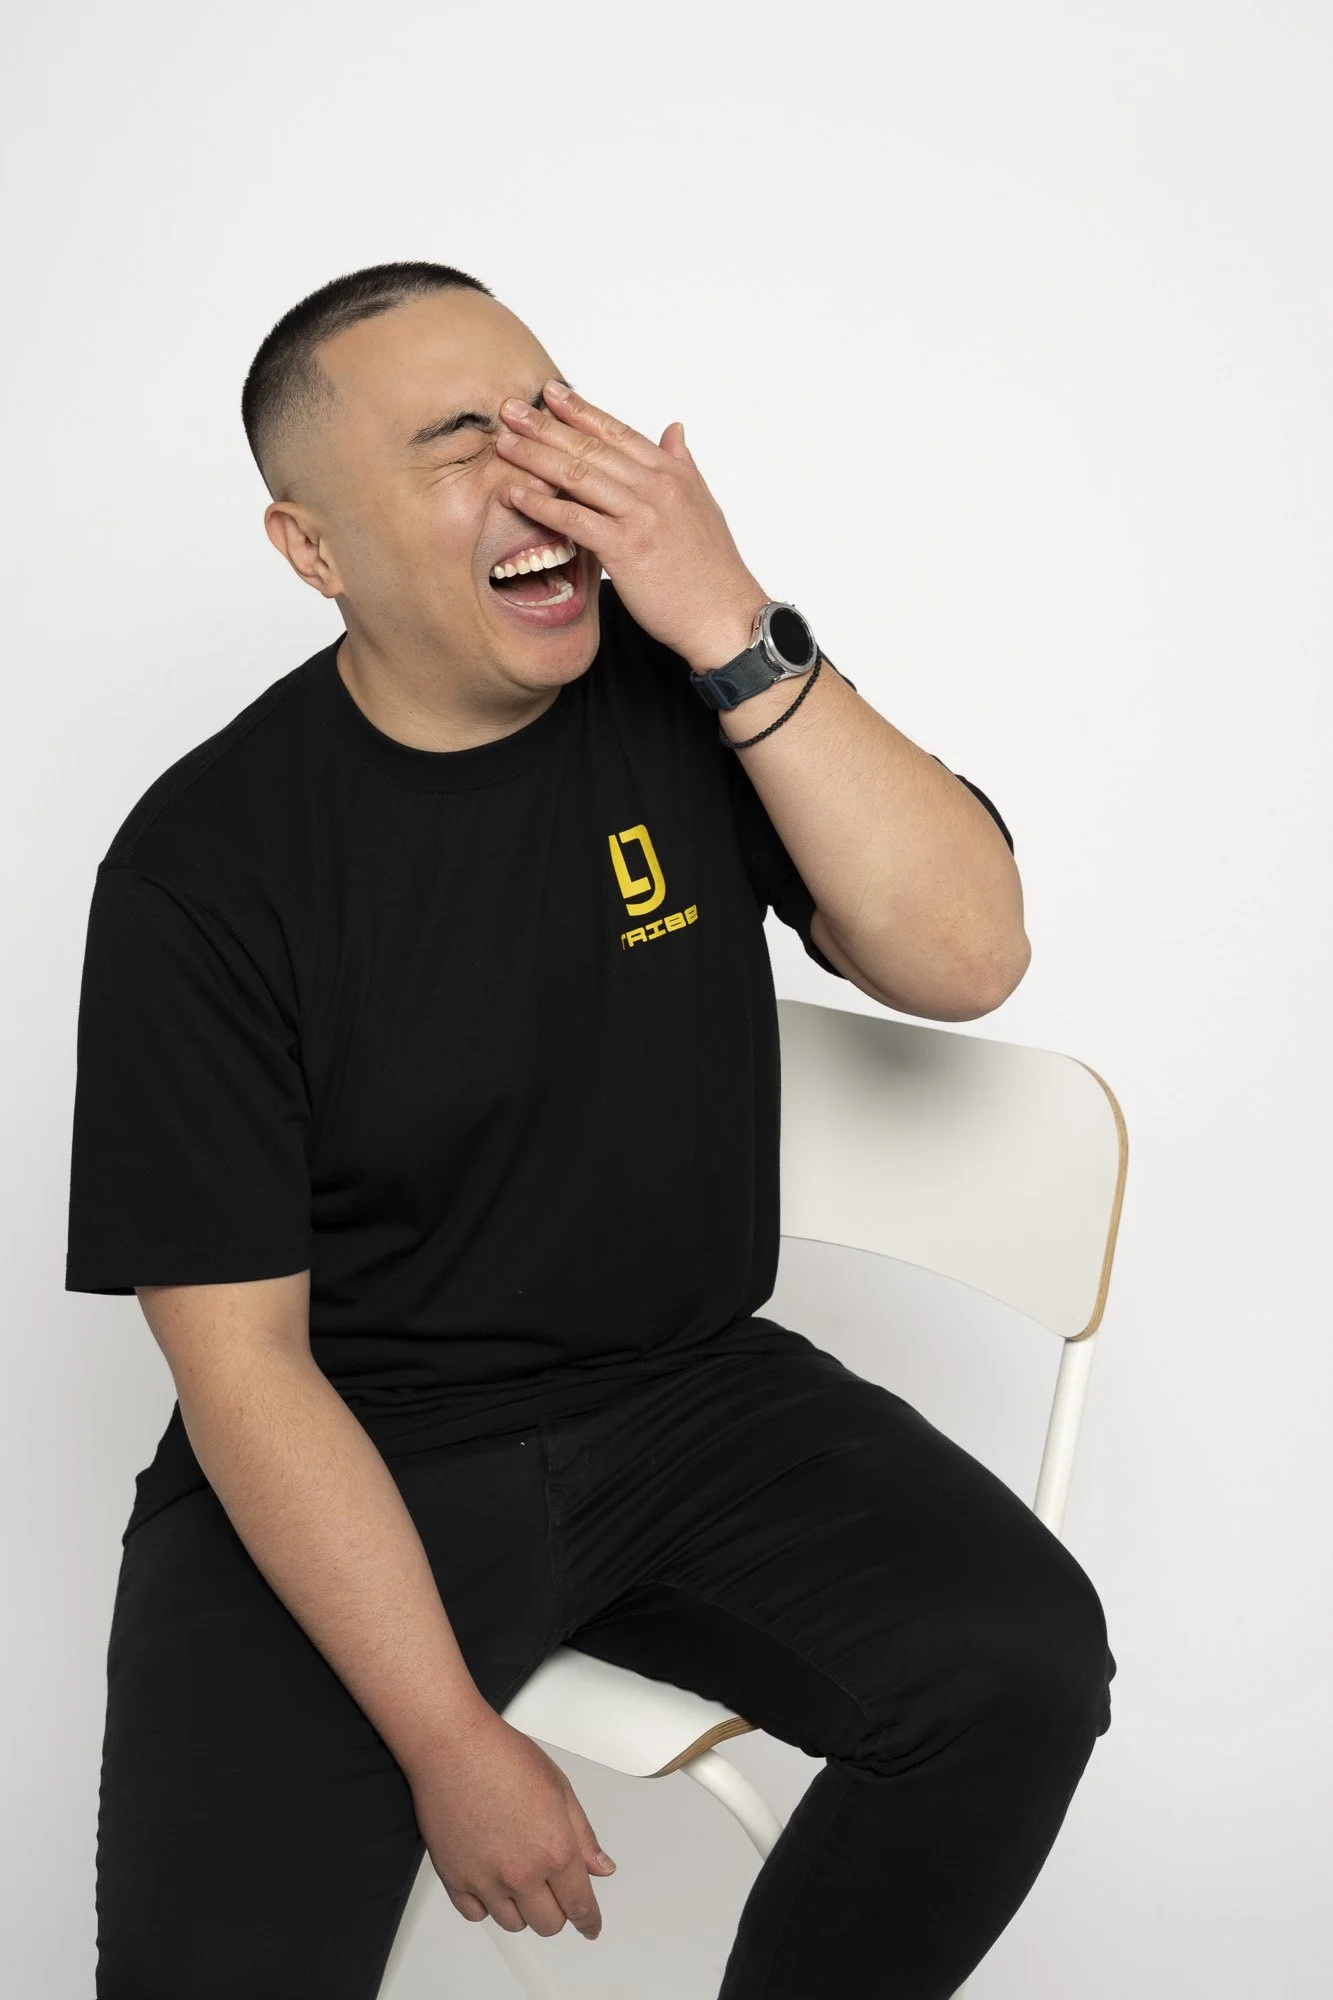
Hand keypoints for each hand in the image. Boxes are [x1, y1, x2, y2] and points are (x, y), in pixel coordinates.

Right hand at [406, 1707, 616, 1939]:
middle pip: (548, 1924)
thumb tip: (601, 1866)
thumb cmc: (502, 1756)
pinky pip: (476, 1915)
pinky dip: (487, 1905)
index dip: (589, 1921)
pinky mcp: (454, 1880)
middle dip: (558, 1912)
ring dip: (523, 1909)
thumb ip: (583, 1835)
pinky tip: (492, 1883)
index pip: (580, 1905)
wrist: (453, 1747)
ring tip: (520, 1879)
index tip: (590, 1926)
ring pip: (513, 1924)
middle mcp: (521, 1873)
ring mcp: (486, 1881)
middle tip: (554, 1891)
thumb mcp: (559, 1788)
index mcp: (555, 1850)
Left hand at [496, 378, 768, 670]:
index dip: (581, 410)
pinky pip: (574, 520)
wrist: (724, 616)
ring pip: (578, 476)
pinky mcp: (626, 549)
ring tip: (503, 443)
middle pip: (591, 447)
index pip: (618, 432)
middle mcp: (656, 487)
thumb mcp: (703, 505)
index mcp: (672, 473)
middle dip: (546, 425)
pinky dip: (542, 506)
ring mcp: (641, 516)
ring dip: (535, 457)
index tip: (551, 392)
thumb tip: (674, 430)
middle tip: (511, 409)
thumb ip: (683, 465)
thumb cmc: (713, 570)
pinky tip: (515, 494)